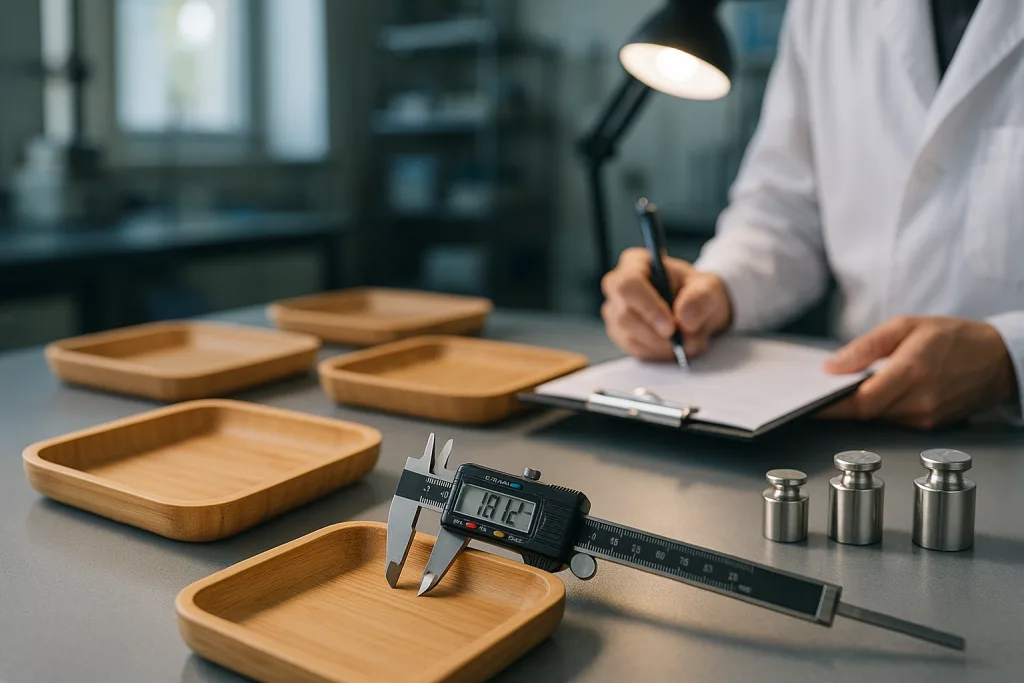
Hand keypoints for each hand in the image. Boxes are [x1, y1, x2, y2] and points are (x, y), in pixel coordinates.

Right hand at [600, 247, 732, 360]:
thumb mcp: (708, 289)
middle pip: (625, 315)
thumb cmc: (698, 291)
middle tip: (686, 342)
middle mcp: (618, 285)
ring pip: (629, 336)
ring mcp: (615, 311)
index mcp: (635, 263)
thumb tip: (684, 318)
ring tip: (690, 343)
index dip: (647, 307)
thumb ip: (700, 299)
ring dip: (662, 346)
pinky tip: (676, 347)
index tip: (671, 327)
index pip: (629, 284)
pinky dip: (659, 353)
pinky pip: (635, 349)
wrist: (697, 308)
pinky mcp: (620, 333)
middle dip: (657, 335)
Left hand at [820, 316, 1017, 428]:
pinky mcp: (931, 426)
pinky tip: (881, 392)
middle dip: (842, 402)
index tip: (808, 406)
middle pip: (866, 412)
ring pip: (878, 417)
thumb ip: (865, 347)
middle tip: (824, 390)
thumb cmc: (954, 337)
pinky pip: (894, 420)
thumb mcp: (906, 326)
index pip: (861, 401)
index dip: (831, 407)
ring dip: (863, 404)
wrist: (1000, 360)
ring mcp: (927, 417)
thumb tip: (831, 367)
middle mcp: (920, 400)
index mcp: (912, 371)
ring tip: (856, 385)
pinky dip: (882, 408)